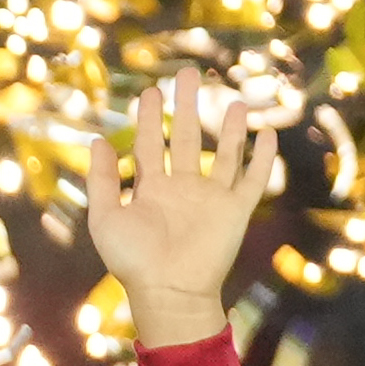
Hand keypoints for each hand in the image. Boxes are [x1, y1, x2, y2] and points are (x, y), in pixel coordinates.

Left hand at [83, 68, 282, 348]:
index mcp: (152, 189)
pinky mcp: (235, 211)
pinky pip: (253, 180)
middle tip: (187, 73)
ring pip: (224, 154)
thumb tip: (97, 140)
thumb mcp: (106, 218)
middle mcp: (183, 189)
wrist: (168, 292)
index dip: (150, 118)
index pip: (152, 144)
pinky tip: (268, 133)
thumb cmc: (132, 262)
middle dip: (186, 106)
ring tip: (233, 100)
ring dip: (229, 128)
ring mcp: (211, 198)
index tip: (150, 92)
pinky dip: (263, 158)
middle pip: (187, 138)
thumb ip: (102, 180)